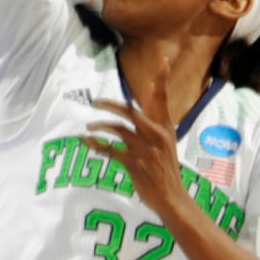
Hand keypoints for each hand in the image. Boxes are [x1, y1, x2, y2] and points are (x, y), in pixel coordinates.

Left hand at [82, 62, 188, 221]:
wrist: (173, 199)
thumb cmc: (166, 170)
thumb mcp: (166, 142)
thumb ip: (154, 118)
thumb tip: (146, 92)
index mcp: (165, 128)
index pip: (163, 99)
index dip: (162, 80)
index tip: (162, 61)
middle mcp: (157, 135)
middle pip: (129, 111)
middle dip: (109, 104)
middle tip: (94, 102)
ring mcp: (145, 149)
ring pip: (117, 129)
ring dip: (100, 126)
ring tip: (89, 127)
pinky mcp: (134, 163)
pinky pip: (109, 150)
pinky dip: (96, 144)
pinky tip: (87, 141)